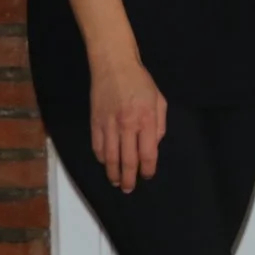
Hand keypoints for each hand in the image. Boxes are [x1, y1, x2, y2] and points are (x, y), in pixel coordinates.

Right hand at [88, 54, 167, 192]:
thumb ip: (159, 125)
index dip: (148, 169)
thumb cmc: (141, 82)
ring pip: (109, 157)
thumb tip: (153, 146)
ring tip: (116, 182)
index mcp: (146, 120)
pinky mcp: (95, 122)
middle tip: (129, 188)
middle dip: (129, 178)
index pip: (147, 153)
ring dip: (112, 172)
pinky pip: (97, 146)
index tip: (148, 176)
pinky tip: (105, 163)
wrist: (114, 65)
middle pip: (127, 160)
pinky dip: (101, 158)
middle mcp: (127, 125)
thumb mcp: (160, 100)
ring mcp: (108, 124)